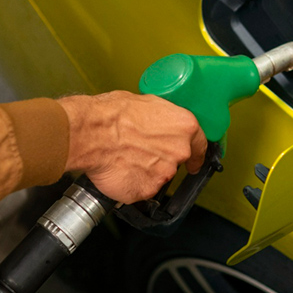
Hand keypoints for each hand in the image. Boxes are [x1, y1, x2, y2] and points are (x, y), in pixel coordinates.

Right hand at [58, 91, 207, 203]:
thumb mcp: (145, 102)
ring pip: (158, 176)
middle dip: (163, 158)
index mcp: (185, 126)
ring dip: (146, 171)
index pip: (201, 144)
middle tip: (143, 152)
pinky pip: (141, 189)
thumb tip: (157, 121)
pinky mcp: (146, 190)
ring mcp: (164, 174)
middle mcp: (179, 151)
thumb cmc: (113, 114)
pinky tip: (120, 170)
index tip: (193, 160)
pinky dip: (132, 183)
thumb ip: (162, 118)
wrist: (92, 134)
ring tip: (126, 159)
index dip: (196, 153)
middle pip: (178, 160)